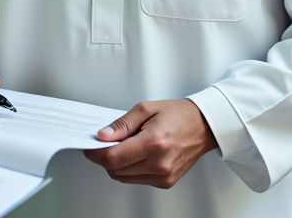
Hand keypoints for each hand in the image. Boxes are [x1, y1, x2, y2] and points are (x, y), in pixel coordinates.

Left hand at [83, 100, 217, 187]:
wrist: (202, 126)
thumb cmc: (177, 115)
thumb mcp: (145, 109)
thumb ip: (121, 124)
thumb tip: (102, 136)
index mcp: (153, 143)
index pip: (113, 158)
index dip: (96, 153)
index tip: (89, 147)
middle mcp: (159, 163)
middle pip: (115, 170)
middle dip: (105, 157)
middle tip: (106, 142)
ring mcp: (163, 176)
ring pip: (124, 177)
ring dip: (117, 164)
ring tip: (126, 146)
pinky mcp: (165, 182)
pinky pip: (136, 179)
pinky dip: (130, 168)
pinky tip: (137, 154)